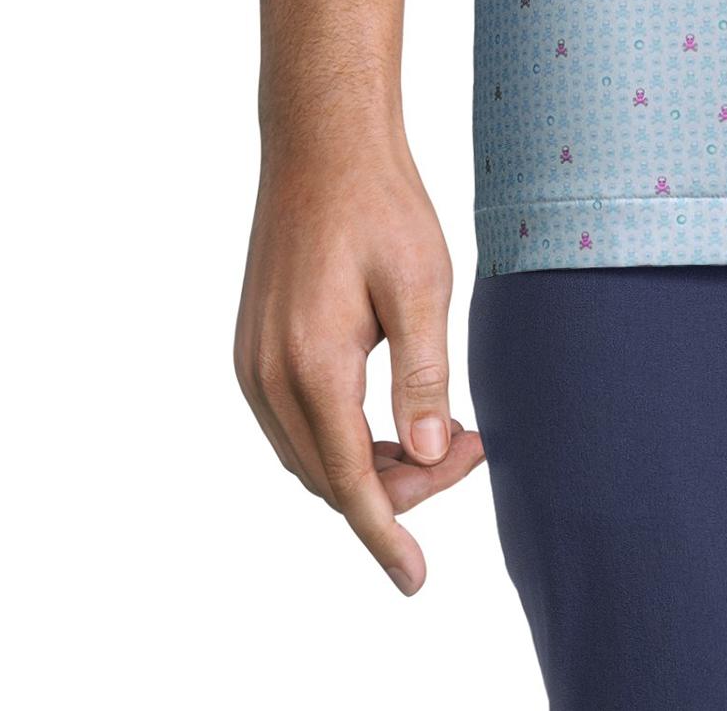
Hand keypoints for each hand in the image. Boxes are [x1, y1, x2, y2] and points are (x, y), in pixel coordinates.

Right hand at [234, 136, 484, 592]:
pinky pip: (296, 426)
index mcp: (313, 367)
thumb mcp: (423, 283)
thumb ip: (424, 373)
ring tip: (444, 428)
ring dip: (373, 464)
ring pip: (312, 457)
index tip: (415, 580)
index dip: (387, 536)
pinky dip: (343, 438)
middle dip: (402, 488)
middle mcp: (269, 378)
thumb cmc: (381, 205)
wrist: (321, 145)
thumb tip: (431, 454)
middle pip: (334, 478)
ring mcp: (253, 365)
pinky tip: (393, 413)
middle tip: (473, 445)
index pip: (353, 484)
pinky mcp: (254, 349)